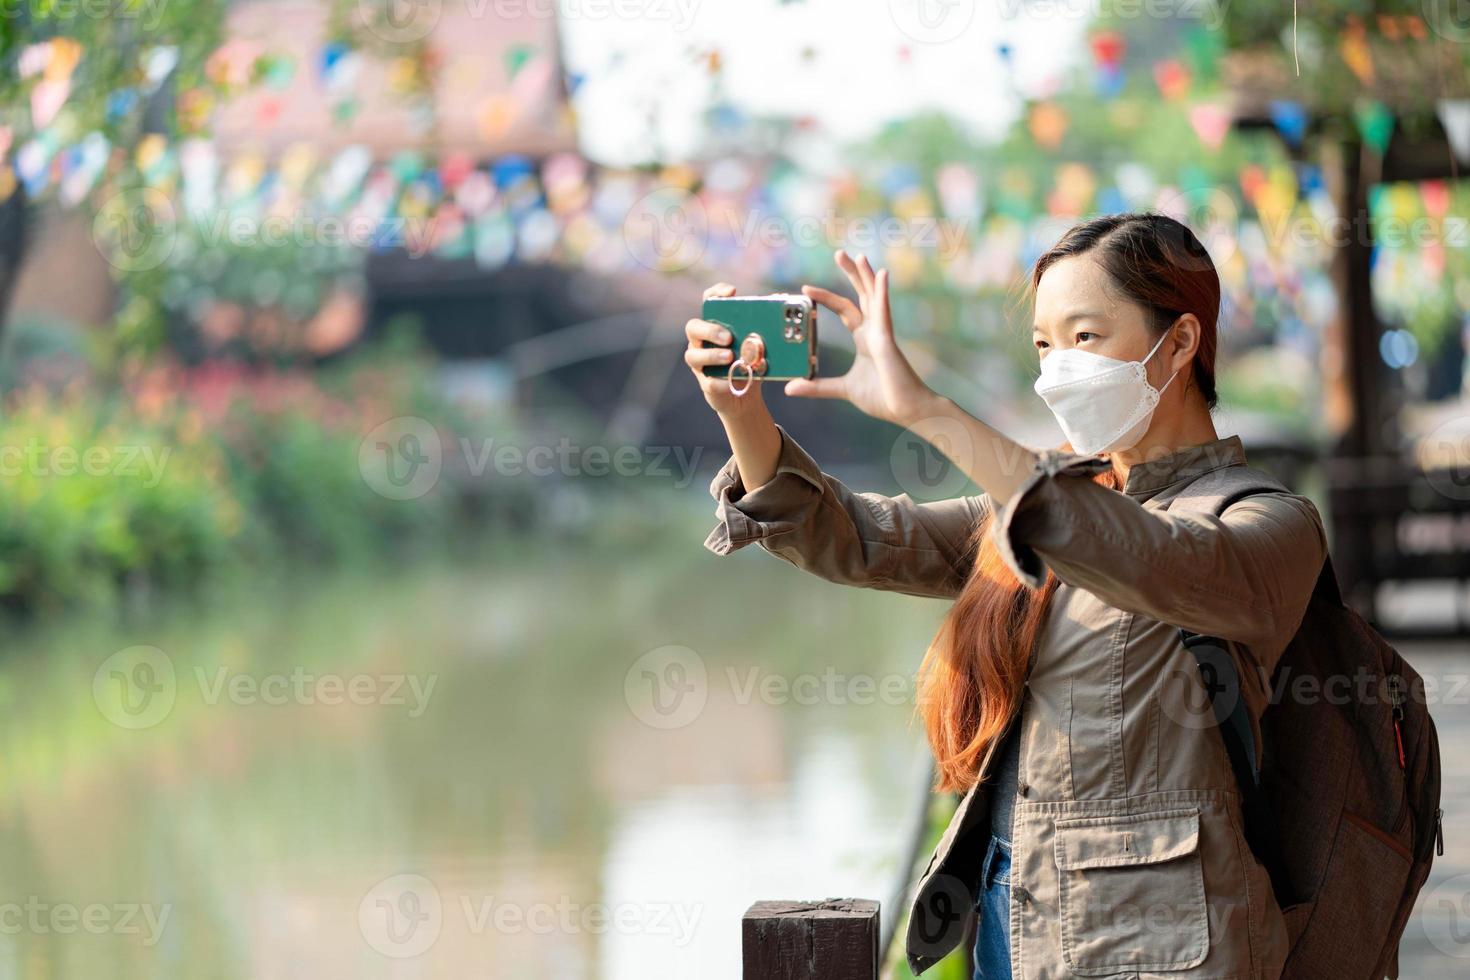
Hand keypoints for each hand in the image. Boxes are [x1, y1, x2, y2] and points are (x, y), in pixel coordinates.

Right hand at [684, 282, 766, 417]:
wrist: (746, 397)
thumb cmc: (750, 363)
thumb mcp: (759, 343)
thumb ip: (765, 325)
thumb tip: (778, 299)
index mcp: (715, 325)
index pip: (709, 302)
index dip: (716, 293)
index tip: (731, 292)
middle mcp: (701, 342)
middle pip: (693, 327)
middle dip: (710, 330)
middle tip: (728, 337)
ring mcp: (700, 364)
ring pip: (693, 355)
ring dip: (712, 355)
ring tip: (730, 357)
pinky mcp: (706, 384)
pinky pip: (708, 382)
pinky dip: (720, 382)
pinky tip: (731, 382)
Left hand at [787, 251, 933, 426]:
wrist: (907, 411)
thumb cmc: (883, 398)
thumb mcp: (842, 390)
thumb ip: (817, 386)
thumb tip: (790, 388)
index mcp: (865, 339)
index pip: (844, 310)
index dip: (827, 298)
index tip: (806, 289)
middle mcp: (874, 331)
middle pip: (861, 295)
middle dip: (851, 274)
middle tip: (838, 253)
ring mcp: (882, 333)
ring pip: (873, 297)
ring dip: (866, 275)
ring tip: (857, 256)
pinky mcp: (888, 341)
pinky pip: (884, 312)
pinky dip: (882, 292)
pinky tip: (881, 274)